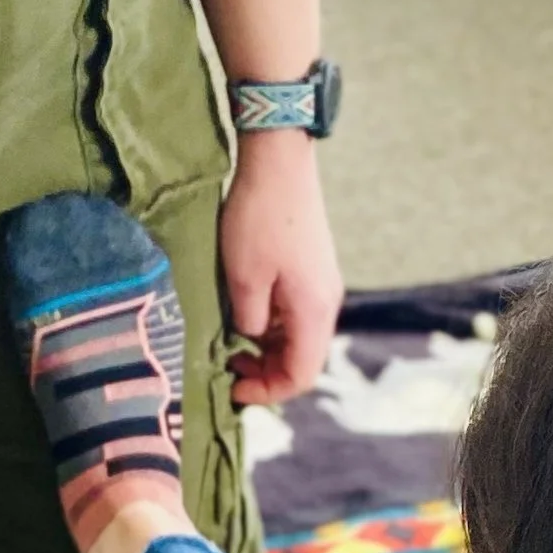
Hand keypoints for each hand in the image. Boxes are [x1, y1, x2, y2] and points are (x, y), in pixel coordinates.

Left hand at [219, 130, 342, 405]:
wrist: (279, 160)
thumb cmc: (258, 219)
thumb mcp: (243, 279)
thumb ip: (248, 323)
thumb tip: (249, 341)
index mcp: (314, 312)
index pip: (301, 375)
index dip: (267, 392)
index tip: (233, 390)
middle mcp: (326, 304)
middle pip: (302, 359)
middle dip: (265, 373)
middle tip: (227, 370)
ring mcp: (322, 286)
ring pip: (297, 337)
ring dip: (266, 349)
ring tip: (229, 344)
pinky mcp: (312, 271)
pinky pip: (295, 314)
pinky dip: (270, 326)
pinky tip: (244, 316)